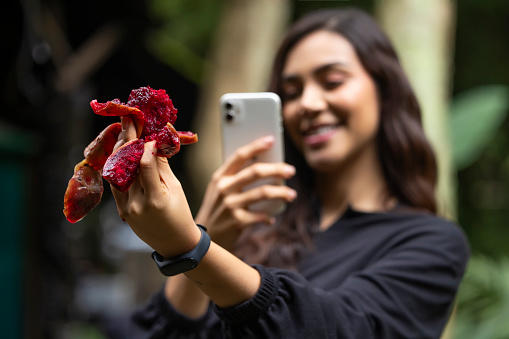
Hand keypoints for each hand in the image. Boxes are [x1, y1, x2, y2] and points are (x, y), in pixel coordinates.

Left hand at [110, 117, 200, 257]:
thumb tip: (155, 141)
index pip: (145, 165)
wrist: (174, 243)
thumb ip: (162, 165)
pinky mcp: (120, 210)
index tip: (149, 132)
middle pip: (126, 165)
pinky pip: (115, 184)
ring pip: (116, 172)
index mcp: (155, 199)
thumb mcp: (176, 188)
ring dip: (119, 151)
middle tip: (128, 121)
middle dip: (127, 140)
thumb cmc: (180, 213)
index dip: (146, 145)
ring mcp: (125, 208)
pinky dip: (118, 166)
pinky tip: (121, 152)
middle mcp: (136, 204)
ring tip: (124, 133)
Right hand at [194, 135, 296, 249]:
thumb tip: (266, 166)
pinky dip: (268, 217)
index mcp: (220, 177)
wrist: (201, 239)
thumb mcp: (219, 191)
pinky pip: (261, 216)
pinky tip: (271, 219)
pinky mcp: (237, 221)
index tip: (271, 139)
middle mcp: (224, 188)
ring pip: (263, 192)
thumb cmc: (216, 211)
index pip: (239, 156)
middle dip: (276, 169)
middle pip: (255, 172)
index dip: (256, 146)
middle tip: (291, 170)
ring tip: (292, 194)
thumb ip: (236, 179)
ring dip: (281, 193)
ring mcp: (230, 205)